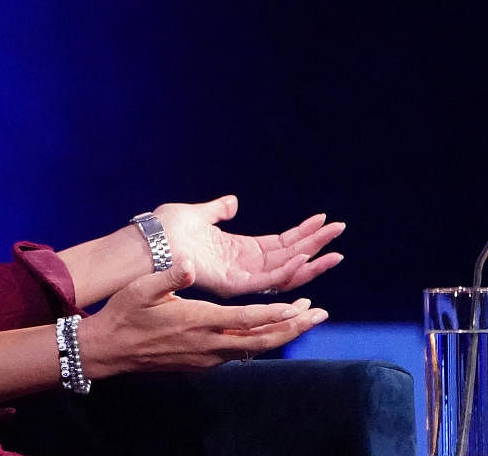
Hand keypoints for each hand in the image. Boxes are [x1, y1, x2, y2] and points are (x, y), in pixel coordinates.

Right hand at [79, 259, 328, 376]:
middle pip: (262, 340)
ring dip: (281, 333)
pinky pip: (241, 353)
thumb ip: (169, 277)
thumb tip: (187, 264)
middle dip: (293, 327)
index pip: (245, 320)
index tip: (299, 304)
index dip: (274, 313)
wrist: (111, 349)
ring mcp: (207, 357)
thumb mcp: (142, 289)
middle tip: (320, 314)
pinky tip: (270, 328)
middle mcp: (208, 344)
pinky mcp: (203, 362)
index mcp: (198, 322)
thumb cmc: (125, 313)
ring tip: (304, 318)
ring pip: (255, 349)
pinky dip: (262, 340)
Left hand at [153, 195, 343, 298]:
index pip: (279, 243)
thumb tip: (232, 202)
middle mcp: (243, 265)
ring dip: (311, 260)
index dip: (302, 232)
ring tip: (334, 249)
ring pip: (285, 271)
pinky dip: (287, 270)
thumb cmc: (166, 230)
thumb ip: (217, 210)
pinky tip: (306, 257)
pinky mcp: (232, 284)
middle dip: (315, 244)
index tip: (323, 220)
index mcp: (238, 249)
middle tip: (340, 230)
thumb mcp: (198, 214)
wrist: (148, 242)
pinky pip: (266, 280)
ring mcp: (239, 276)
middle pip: (289, 256)